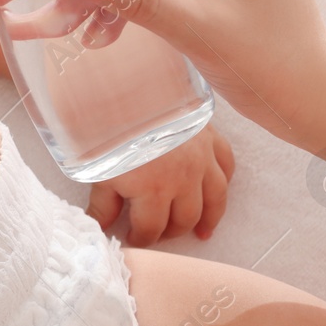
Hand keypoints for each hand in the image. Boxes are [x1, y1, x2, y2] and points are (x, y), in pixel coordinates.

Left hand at [85, 123, 234, 244]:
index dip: (141, 239)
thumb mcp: (99, 169)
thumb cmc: (109, 128)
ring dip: (207, 218)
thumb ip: (103, 204)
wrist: (130, 87)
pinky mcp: (210, 138)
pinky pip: (226, 165)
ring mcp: (201, 159)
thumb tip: (100, 228)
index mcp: (153, 191)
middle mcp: (183, 180)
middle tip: (158, 233)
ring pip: (213, 200)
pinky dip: (223, 181)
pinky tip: (217, 192)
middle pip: (184, 219)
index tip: (132, 238)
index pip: (151, 229)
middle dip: (170, 231)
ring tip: (201, 233)